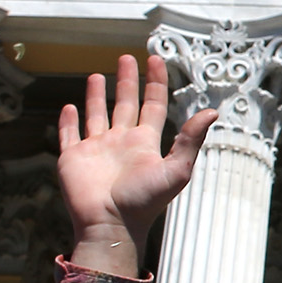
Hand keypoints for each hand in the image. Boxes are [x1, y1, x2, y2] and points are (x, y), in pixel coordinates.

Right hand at [58, 54, 215, 269]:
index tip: (155, 59)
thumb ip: (191, 140)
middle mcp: (121, 142)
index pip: (152, 104)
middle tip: (127, 57)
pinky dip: (69, 121)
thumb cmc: (144, 202)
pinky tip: (70, 107)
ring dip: (97, 96)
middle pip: (125, 104)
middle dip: (127, 81)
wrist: (110, 225)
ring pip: (96, 116)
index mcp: (144, 142)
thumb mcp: (175, 169)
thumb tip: (213, 112)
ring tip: (97, 76)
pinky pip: (69, 136)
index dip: (155, 82)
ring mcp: (96, 150)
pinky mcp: (73, 159)